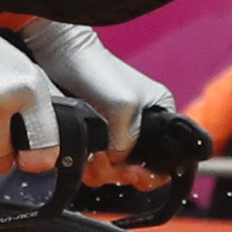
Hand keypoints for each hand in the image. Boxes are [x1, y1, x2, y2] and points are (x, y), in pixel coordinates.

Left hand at [23, 17, 173, 168]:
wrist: (61, 56)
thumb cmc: (98, 71)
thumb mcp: (124, 105)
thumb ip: (128, 139)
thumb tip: (117, 162)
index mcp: (161, 116)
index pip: (171, 158)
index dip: (153, 174)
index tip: (134, 175)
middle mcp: (143, 127)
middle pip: (141, 169)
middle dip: (123, 174)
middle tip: (106, 165)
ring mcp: (118, 134)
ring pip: (117, 171)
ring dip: (104, 173)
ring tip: (92, 161)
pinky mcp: (96, 136)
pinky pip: (99, 165)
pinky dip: (91, 168)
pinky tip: (84, 161)